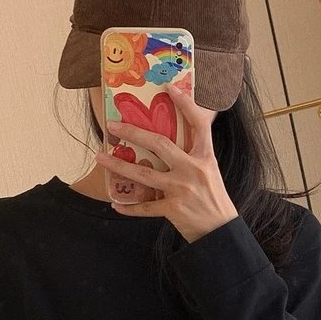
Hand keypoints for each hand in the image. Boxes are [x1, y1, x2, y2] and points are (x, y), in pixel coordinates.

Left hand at [94, 83, 238, 243]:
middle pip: (160, 145)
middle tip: (113, 125)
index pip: (198, 124)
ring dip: (119, 165)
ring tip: (100, 157)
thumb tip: (183, 132)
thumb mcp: (211, 170)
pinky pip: (145, 207)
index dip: (186, 104)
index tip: (170, 88)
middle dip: (133, 133)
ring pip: (144, 174)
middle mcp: (193, 170)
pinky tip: (116, 204)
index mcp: (205, 157)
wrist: (220, 231)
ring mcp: (181, 190)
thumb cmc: (214, 198)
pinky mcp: (172, 209)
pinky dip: (129, 207)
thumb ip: (195, 153)